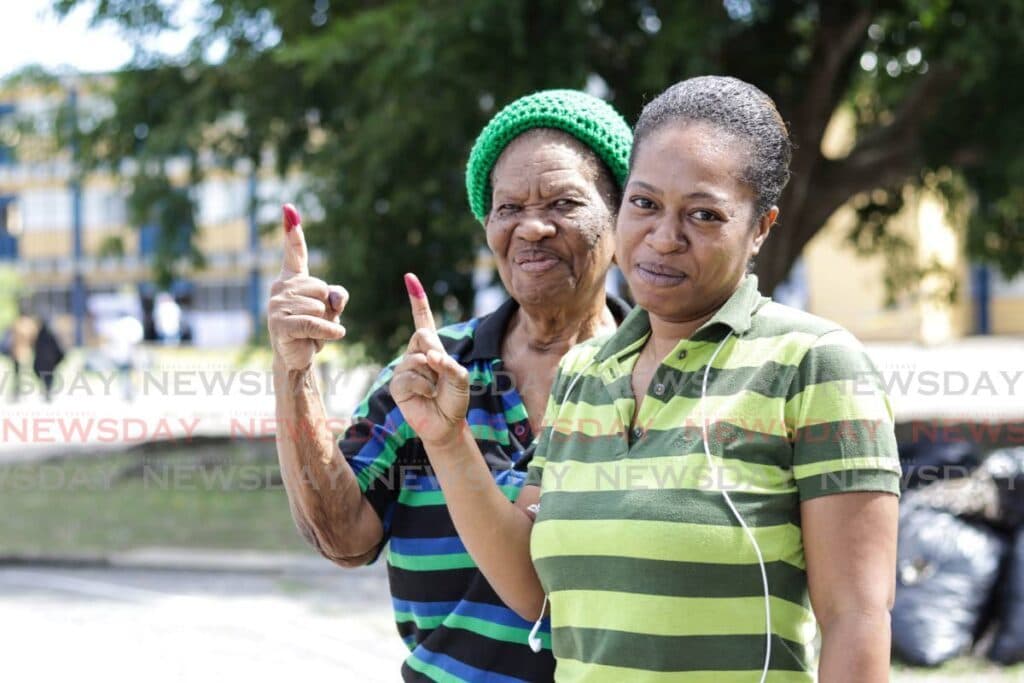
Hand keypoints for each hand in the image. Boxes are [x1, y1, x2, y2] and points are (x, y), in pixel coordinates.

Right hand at [267, 204, 347, 370]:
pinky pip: (315, 323)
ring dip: (326, 322)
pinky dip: (330, 331)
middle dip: (329, 308)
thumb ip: (337, 296)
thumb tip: (334, 296)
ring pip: (320, 307)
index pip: (295, 253)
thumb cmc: (313, 332)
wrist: (298, 358)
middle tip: (316, 323)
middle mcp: (280, 289)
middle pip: (322, 288)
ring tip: (313, 333)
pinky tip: (336, 336)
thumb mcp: (331, 310)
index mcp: (292, 281)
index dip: (293, 231)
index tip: (289, 208)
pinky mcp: (280, 325)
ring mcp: (277, 306)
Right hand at [391, 273, 469, 445]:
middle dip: (435, 351)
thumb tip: (429, 356)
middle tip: (440, 373)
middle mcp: (415, 354)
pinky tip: (426, 396)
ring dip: (432, 375)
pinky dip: (424, 387)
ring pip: (417, 357)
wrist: (445, 425)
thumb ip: (449, 364)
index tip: (410, 277)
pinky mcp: (397, 384)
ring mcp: (404, 368)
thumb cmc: (455, 400)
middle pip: (422, 334)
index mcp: (432, 347)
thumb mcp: (461, 378)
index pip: (423, 319)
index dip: (417, 299)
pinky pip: (410, 376)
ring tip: (434, 390)